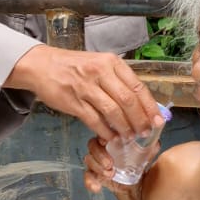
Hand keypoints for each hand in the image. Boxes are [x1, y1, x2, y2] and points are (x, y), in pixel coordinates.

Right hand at [5, 44, 161, 141]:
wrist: (41, 65)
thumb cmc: (73, 66)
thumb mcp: (99, 64)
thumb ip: (118, 80)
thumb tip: (140, 103)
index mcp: (111, 62)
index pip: (137, 86)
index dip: (150, 106)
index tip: (158, 121)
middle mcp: (100, 72)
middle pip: (128, 100)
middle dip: (140, 120)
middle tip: (145, 132)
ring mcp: (85, 87)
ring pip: (112, 111)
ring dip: (124, 127)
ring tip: (129, 137)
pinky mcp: (73, 101)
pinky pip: (94, 120)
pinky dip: (105, 131)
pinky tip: (111, 137)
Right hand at [84, 132, 158, 199]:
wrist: (140, 188)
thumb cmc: (141, 166)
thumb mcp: (148, 153)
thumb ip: (150, 142)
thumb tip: (156, 129)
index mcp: (115, 140)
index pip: (104, 132)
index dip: (103, 135)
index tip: (106, 141)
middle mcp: (105, 149)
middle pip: (93, 145)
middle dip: (99, 154)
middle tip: (110, 163)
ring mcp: (99, 163)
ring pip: (89, 160)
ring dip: (97, 167)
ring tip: (109, 174)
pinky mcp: (96, 176)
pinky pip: (87, 177)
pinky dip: (90, 182)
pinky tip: (97, 187)